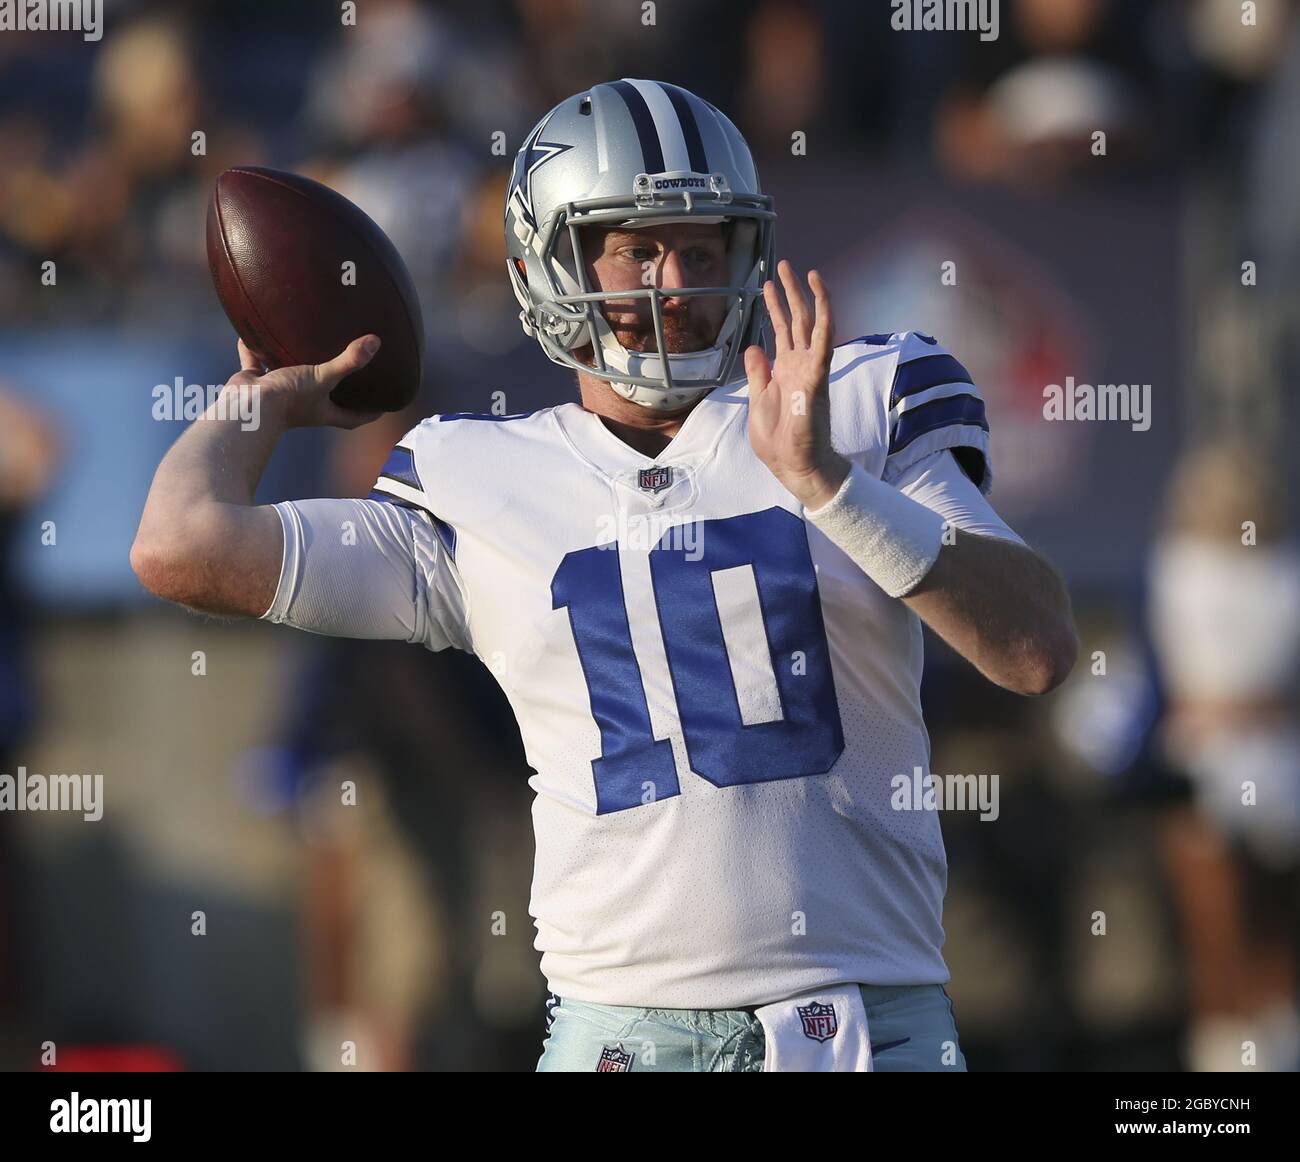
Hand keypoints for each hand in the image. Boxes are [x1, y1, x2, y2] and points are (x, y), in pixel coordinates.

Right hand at [224, 335, 383, 429]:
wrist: (247, 405)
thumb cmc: (289, 398)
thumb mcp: (323, 377)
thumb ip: (348, 361)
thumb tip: (375, 342)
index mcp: (322, 410)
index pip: (353, 418)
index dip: (369, 413)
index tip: (384, 404)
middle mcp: (303, 404)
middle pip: (325, 397)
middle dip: (337, 386)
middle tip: (351, 367)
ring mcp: (279, 394)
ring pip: (290, 375)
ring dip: (295, 362)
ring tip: (306, 343)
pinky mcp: (257, 382)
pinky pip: (256, 361)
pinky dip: (255, 349)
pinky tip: (257, 330)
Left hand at [745, 260, 848, 510]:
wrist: (795, 465)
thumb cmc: (779, 441)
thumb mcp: (758, 401)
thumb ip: (759, 373)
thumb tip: (755, 346)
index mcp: (786, 371)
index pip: (782, 332)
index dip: (775, 308)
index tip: (768, 286)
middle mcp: (800, 364)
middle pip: (796, 320)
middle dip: (789, 293)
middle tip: (782, 266)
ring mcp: (810, 367)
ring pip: (810, 322)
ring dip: (805, 295)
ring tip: (799, 269)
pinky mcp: (817, 374)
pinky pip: (824, 337)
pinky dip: (824, 311)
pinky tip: (821, 289)